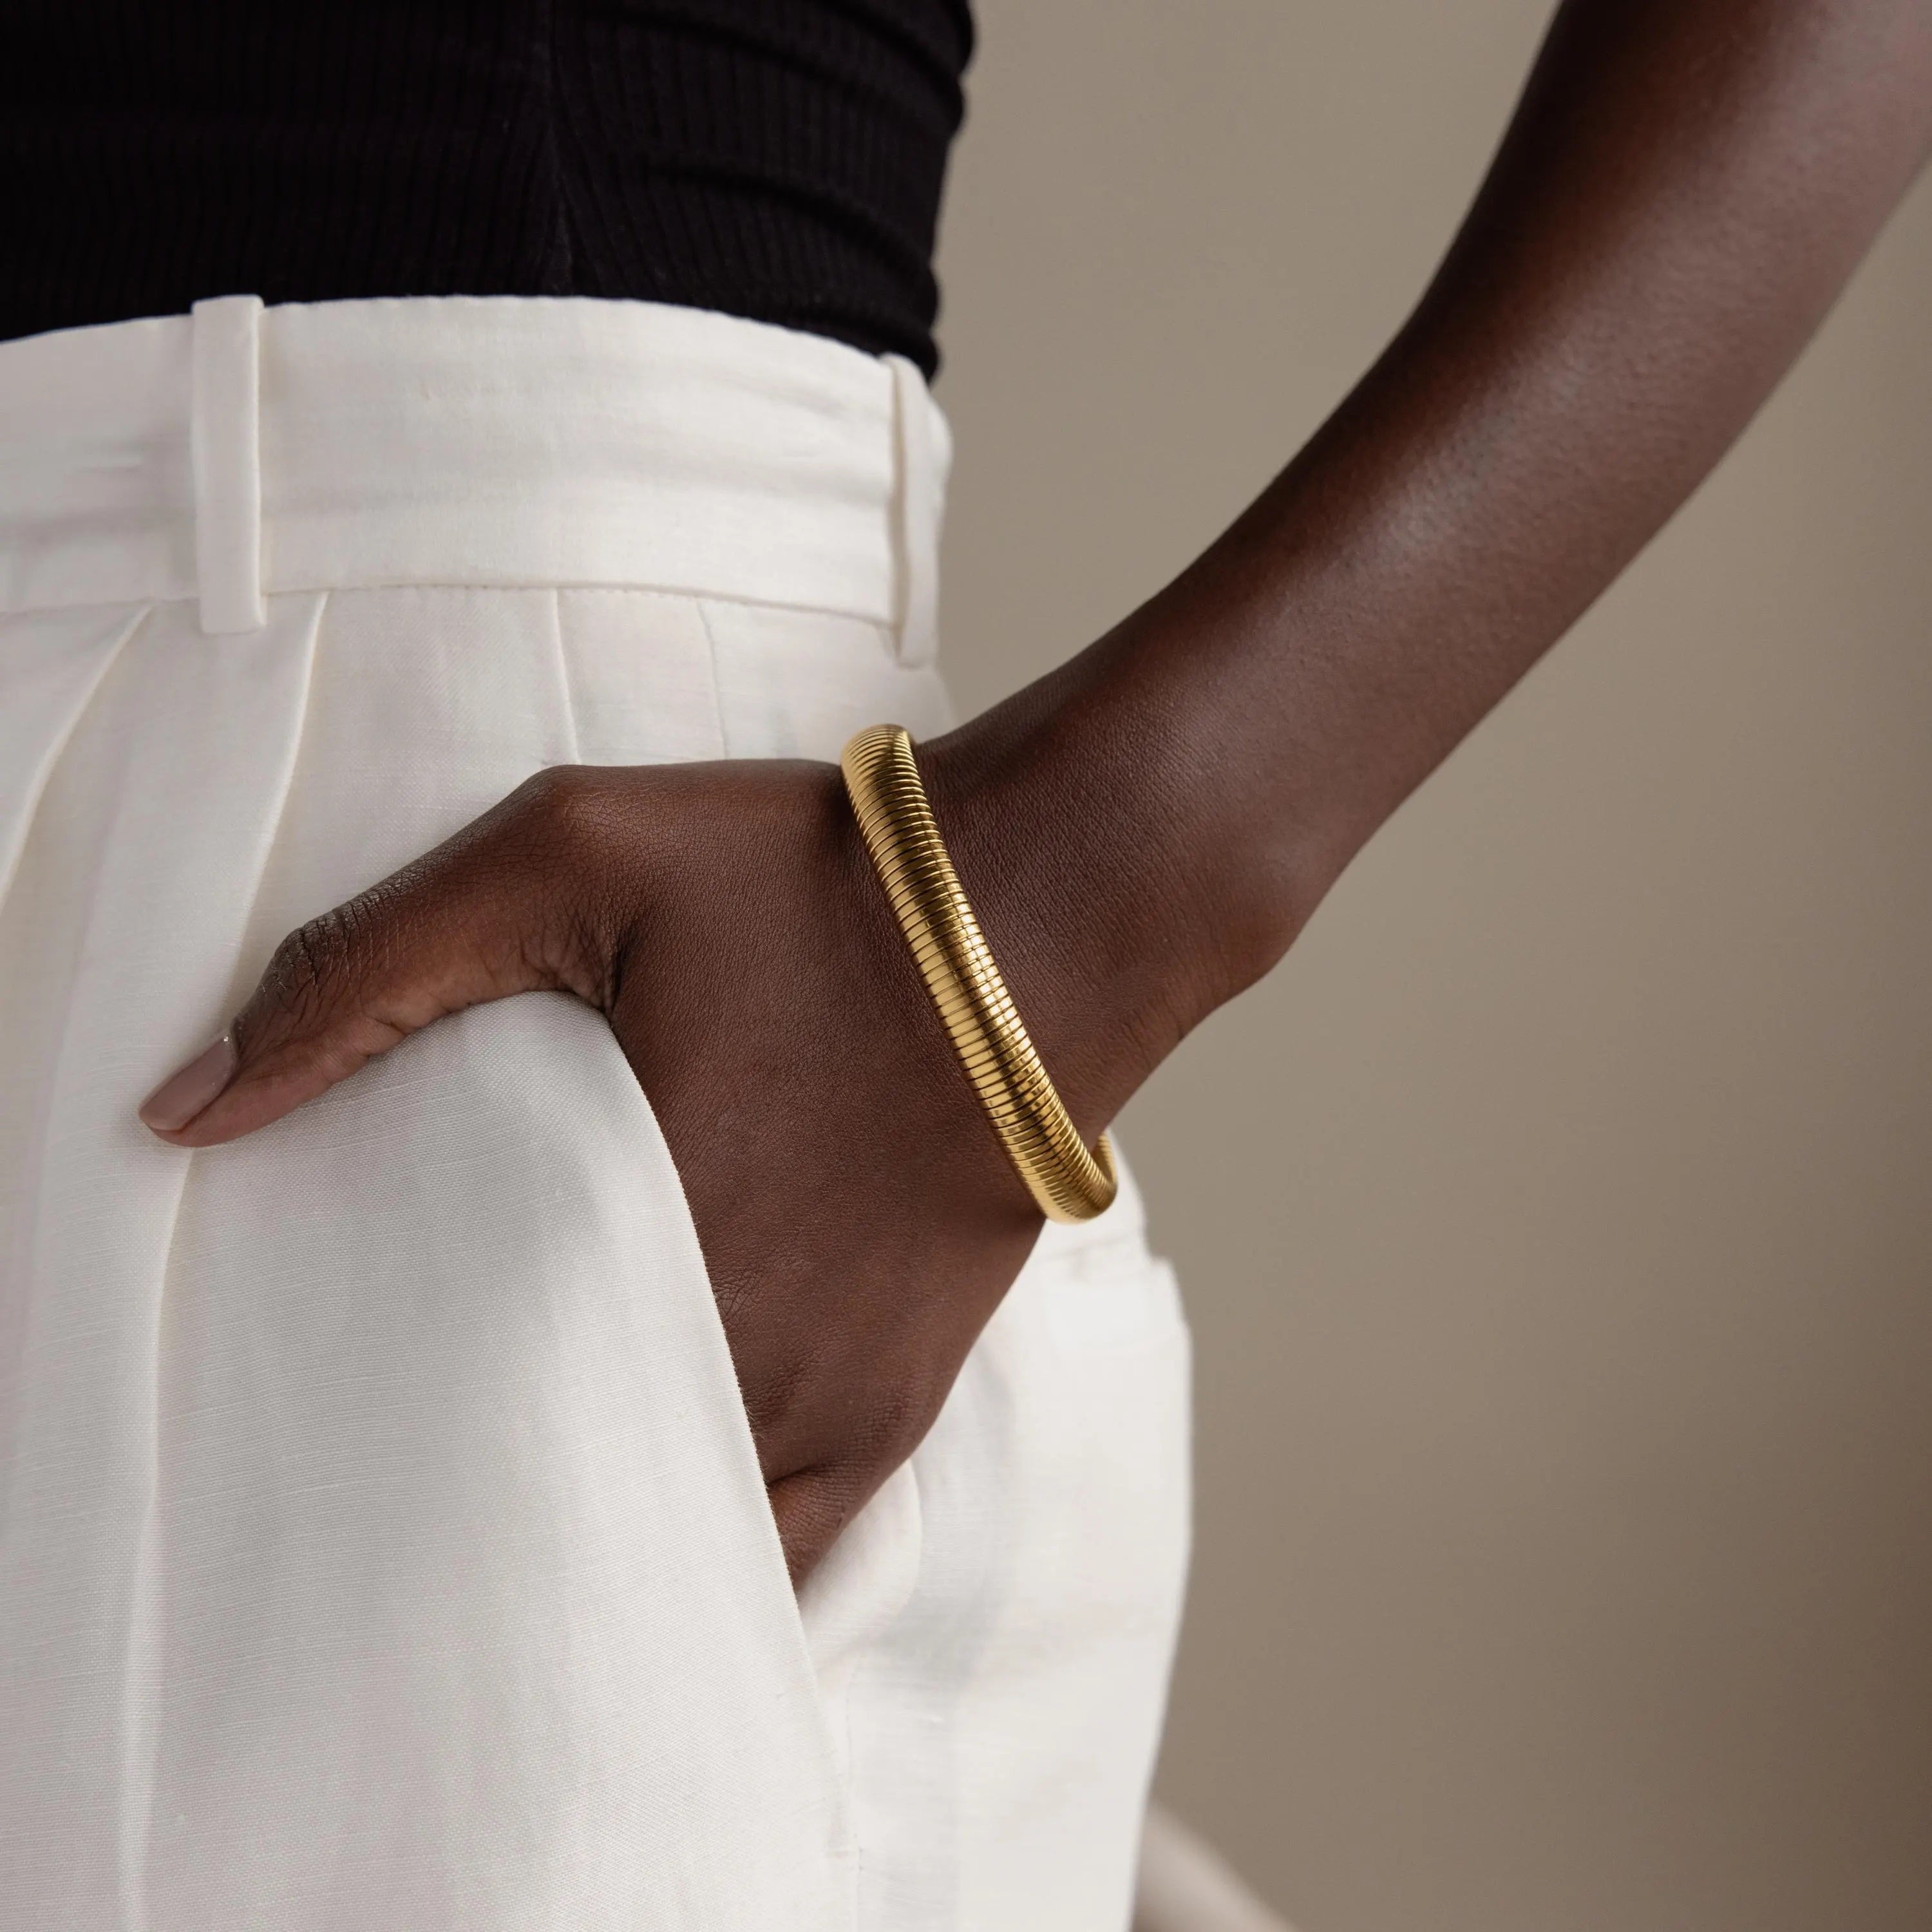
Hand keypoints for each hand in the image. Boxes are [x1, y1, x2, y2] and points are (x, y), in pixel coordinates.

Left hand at [138, 753, 1069, 1581]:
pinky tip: (659, 1529)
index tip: (338, 1377)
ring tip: (528, 1477)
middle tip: (418, 1430)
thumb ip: (373, 968)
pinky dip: (715, 1554)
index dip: (372, 1405)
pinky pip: (795, 1544)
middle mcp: (732, 1347)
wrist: (1039, 914)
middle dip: (473, 1466)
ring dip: (589, 1517)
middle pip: (552, 1476)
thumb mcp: (571, 852)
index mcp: (631, 1230)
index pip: (444, 1392)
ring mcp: (830, 1394)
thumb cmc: (811, 878)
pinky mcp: (902, 1397)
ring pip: (668, 1532)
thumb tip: (189, 1105)